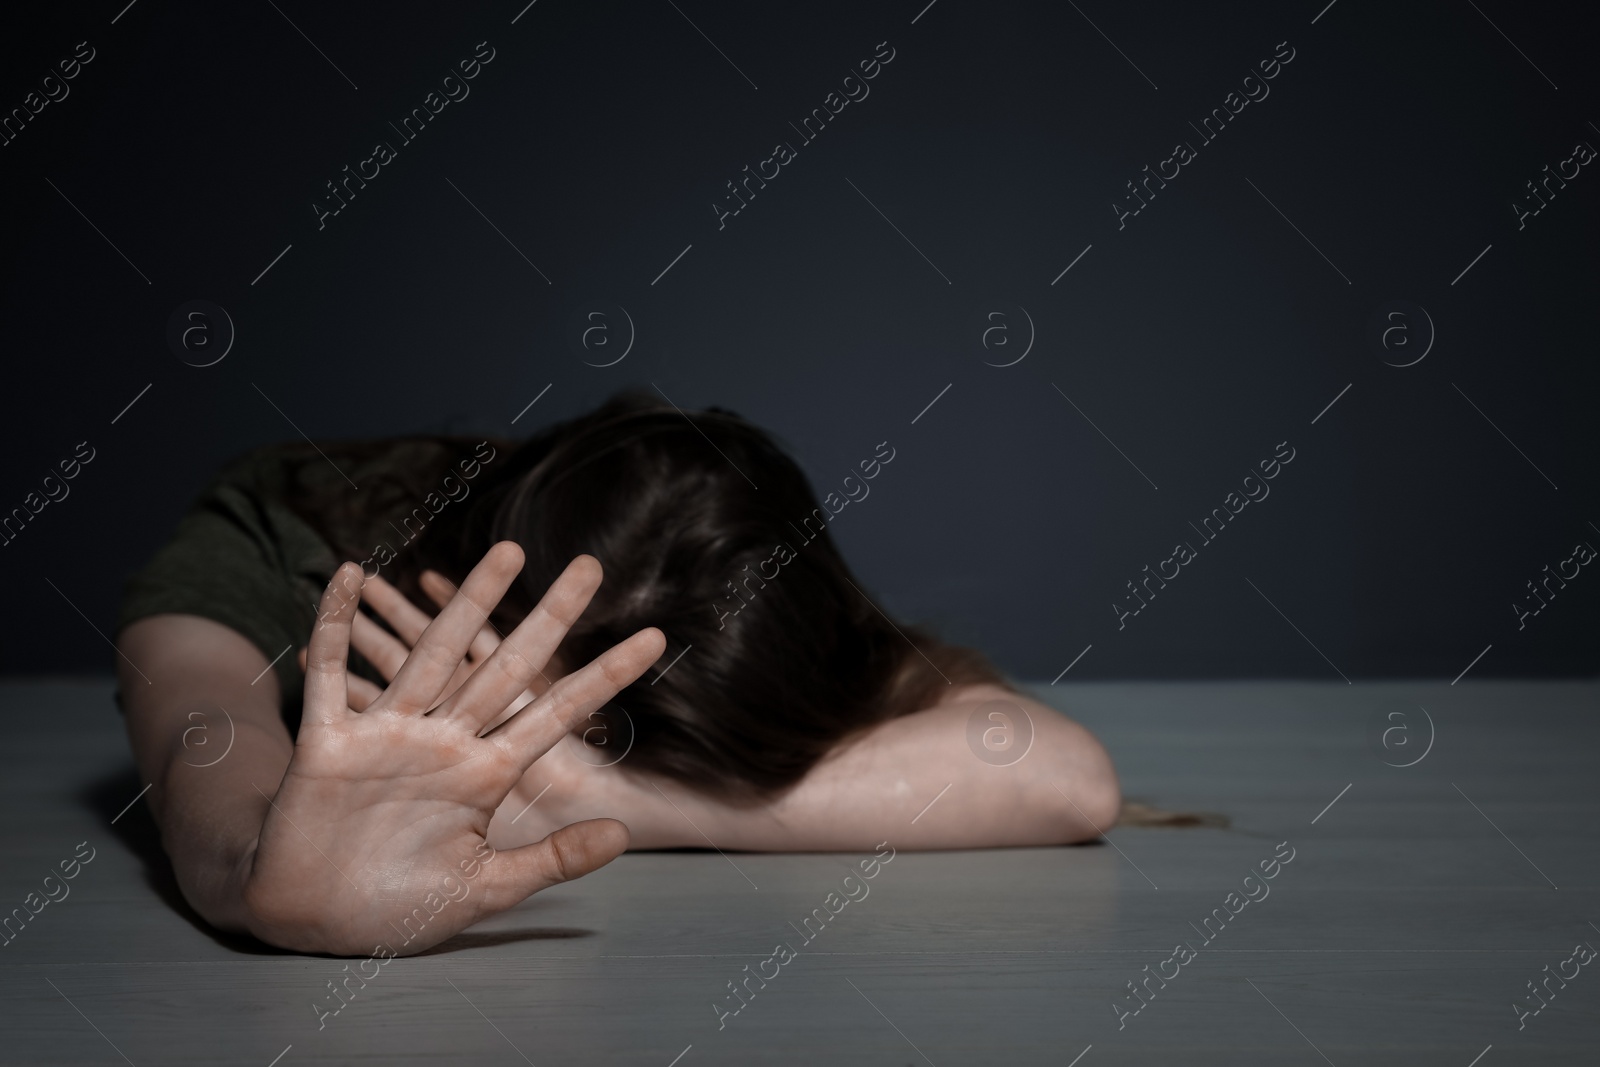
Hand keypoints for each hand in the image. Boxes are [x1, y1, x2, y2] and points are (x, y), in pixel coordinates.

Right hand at [244, 543, 664, 955]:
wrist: (316, 922)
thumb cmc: (398, 904)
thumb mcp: (485, 887)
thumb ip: (551, 860)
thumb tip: (621, 832)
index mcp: (487, 773)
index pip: (557, 712)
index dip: (604, 675)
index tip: (655, 639)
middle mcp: (446, 741)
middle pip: (507, 666)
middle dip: (550, 617)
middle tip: (592, 565)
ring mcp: (389, 735)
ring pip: (434, 654)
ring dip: (468, 603)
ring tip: (507, 552)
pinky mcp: (329, 742)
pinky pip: (331, 674)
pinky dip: (332, 625)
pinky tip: (344, 574)